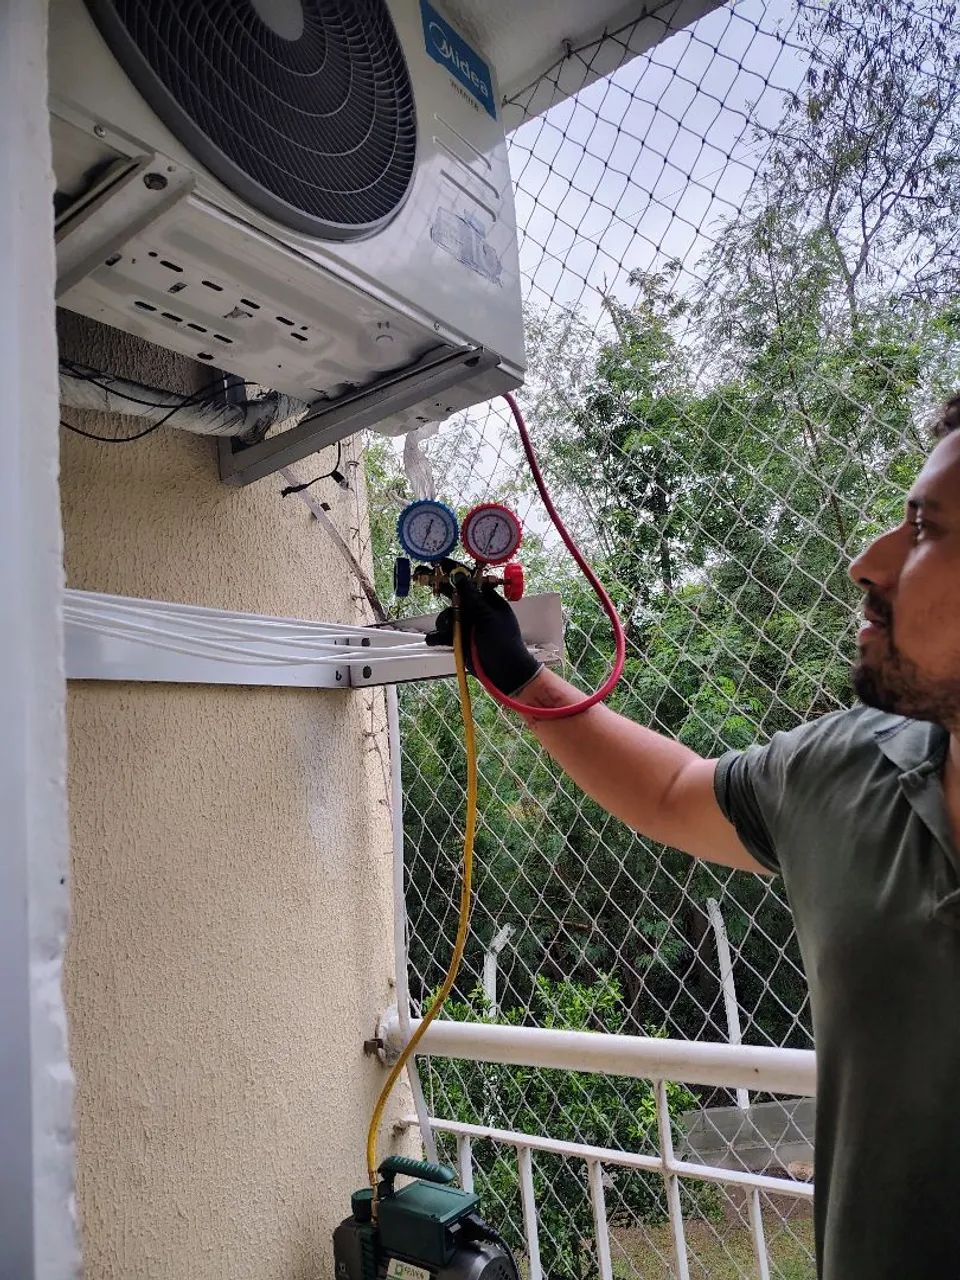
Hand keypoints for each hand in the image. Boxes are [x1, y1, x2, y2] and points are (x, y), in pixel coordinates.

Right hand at [426, 572, 541, 695]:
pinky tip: (433, 639)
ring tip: (446, 632)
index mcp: (488, 601)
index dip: (455, 572)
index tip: (439, 562)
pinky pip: (443, 635)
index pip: (470, 581)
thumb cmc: (503, 643)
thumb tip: (460, 576)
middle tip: (420, 576)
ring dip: (443, 623)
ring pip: (446, 617)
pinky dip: (437, 636)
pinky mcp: (459, 641)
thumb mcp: (488, 618)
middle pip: (454, 596)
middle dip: (440, 590)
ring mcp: (467, 626)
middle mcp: (476, 611)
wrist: (504, 673)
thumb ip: (472, 598)